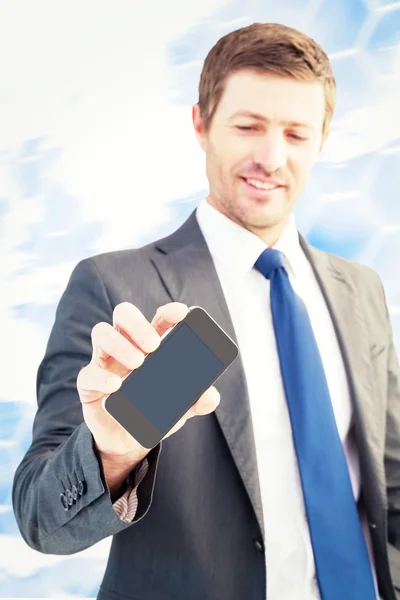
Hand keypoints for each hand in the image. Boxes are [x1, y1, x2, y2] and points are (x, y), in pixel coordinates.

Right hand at [77, 302, 220, 463]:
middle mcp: (125, 344)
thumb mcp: (181, 407)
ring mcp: (104, 361)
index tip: (181, 313)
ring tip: (138, 362)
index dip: (168, 311)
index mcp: (150, 343)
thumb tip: (211, 396)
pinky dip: (101, 377)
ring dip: (119, 344)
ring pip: (101, 333)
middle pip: (124, 315)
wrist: (128, 442)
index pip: (158, 318)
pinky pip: (88, 373)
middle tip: (154, 345)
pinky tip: (116, 386)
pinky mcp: (89, 384)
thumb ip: (197, 401)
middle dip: (138, 324)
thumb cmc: (154, 410)